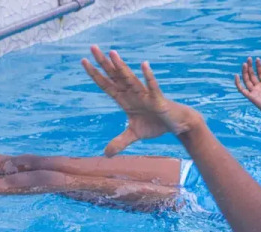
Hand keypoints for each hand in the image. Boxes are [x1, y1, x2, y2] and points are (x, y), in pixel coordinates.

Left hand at [82, 46, 199, 156]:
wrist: (177, 124)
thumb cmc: (155, 124)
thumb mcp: (134, 134)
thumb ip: (120, 141)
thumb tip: (106, 154)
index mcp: (125, 99)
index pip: (107, 84)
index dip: (95, 74)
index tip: (84, 61)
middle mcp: (133, 93)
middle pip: (115, 76)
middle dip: (104, 63)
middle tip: (93, 47)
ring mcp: (145, 95)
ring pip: (130, 79)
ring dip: (121, 67)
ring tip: (112, 53)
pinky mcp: (158, 100)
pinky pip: (152, 87)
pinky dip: (148, 77)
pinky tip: (144, 65)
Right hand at [234, 57, 260, 121]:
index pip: (260, 73)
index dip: (258, 66)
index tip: (257, 59)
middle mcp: (259, 87)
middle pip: (252, 75)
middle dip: (250, 67)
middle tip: (249, 58)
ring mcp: (254, 92)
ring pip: (247, 80)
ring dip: (245, 72)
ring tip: (245, 63)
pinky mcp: (250, 97)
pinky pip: (241, 89)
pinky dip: (238, 83)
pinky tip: (237, 75)